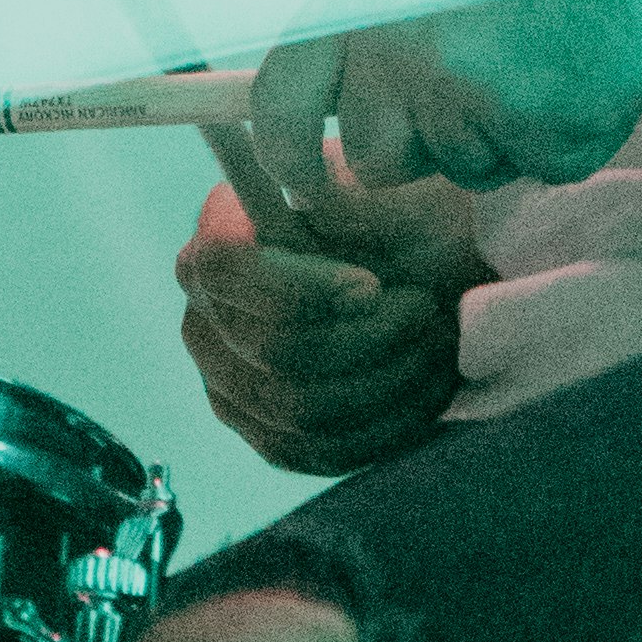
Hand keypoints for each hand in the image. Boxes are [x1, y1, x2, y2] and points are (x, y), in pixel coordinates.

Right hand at [176, 148, 489, 476]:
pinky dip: (386, 426)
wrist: (435, 275)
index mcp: (220, 234)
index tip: (372, 287)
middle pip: (273, 347)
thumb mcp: (386, 189)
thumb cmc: (410, 220)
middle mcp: (205, 313)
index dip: (299, 287)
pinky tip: (427, 389)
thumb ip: (345, 199)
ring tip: (436, 345)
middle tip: (426, 310)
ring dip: (388, 381)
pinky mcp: (267, 436)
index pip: (227, 268)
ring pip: (301, 409)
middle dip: (369, 337)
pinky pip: (318, 452)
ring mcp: (228, 383)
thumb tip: (310, 201)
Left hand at [243, 0, 641, 196]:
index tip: (301, 183)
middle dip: (425, 144)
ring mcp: (468, 98)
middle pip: (378, 158)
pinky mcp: (542, 131)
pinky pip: (548, 166)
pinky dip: (577, 133)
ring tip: (555, 52)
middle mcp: (400, 53)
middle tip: (486, 85)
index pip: (282, 98)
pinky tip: (598, 66)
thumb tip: (317, 5)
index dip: (285, 152)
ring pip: (470, 169)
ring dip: (510, 134)